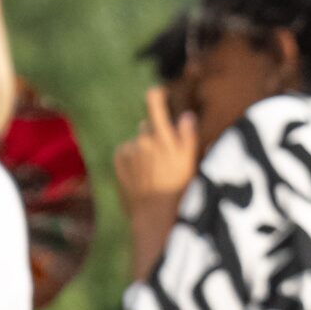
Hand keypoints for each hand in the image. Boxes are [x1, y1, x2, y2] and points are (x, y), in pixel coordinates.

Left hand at [115, 90, 199, 274]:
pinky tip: (141, 175)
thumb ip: (188, 137)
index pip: (154, 103)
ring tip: (153, 172)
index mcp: (163, 137)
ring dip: (143, 150)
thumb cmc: (179, 191)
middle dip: (154, 136)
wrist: (155, 216)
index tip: (158, 93)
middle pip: (147, 127)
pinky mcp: (119, 159)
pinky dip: (132, 159)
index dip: (156, 94)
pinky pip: (126, 151)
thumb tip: (186, 116)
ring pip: (138, 142)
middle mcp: (143, 139)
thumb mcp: (191, 164)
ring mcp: (129, 149)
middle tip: (164, 159)